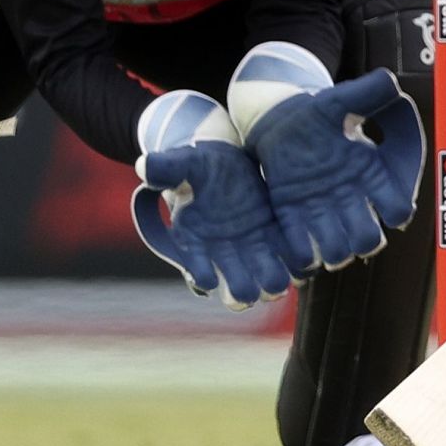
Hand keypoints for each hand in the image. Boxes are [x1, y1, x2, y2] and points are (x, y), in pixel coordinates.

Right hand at [131, 91, 296, 309]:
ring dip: (275, 281)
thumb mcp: (183, 162)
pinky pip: (289, 261)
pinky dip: (295, 263)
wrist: (228, 156)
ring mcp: (252, 250)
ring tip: (283, 274)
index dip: (205, 277)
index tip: (208, 276)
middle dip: (248, 290)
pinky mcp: (277, 238)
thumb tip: (144, 166)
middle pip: (238, 290)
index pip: (200, 273)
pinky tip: (301, 257)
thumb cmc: (199, 164)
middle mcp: (224, 256)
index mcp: (195, 244)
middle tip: (260, 283)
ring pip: (266, 282)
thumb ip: (165, 168)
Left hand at [230, 43, 424, 270]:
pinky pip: (301, 249)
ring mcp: (322, 213)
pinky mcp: (293, 219)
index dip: (397, 210)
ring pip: (338, 252)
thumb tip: (391, 84)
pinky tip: (298, 238)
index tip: (389, 203)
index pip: (397, 209)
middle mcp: (352, 200)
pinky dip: (302, 251)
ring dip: (333, 250)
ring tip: (323, 234)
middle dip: (363, 240)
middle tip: (352, 225)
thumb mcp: (341, 99)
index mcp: (372, 175)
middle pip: (369, 241)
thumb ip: (368, 93)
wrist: (278, 121)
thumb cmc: (317, 113)